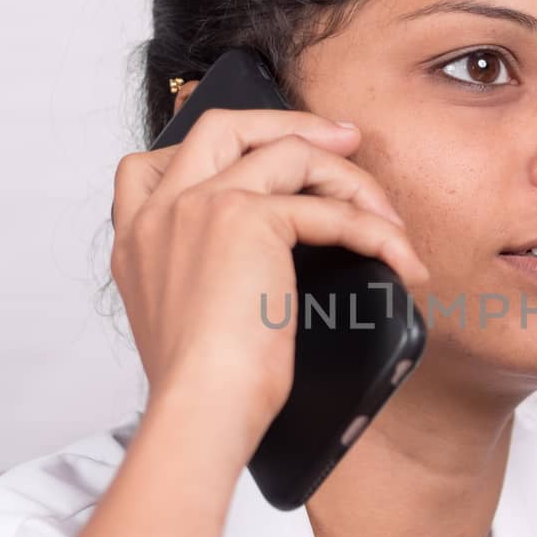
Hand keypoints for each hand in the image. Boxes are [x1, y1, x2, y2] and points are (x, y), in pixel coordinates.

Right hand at [109, 110, 428, 436]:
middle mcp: (161, 212)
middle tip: (343, 140)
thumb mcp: (188, 324)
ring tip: (386, 213)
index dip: (219, 148)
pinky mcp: (246, 220)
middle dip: (289, 123)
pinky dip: (374, 229)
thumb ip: (205, 280)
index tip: (268, 156)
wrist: (199, 412)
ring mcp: (200, 207)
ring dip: (348, 177)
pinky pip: (327, 208)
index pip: (156, 162)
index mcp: (138, 239)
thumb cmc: (202, 392)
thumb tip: (270, 268)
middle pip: (223, 126)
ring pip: (286, 152)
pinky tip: (398, 256)